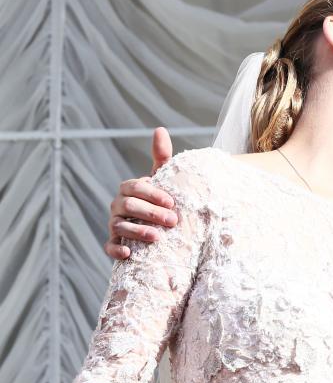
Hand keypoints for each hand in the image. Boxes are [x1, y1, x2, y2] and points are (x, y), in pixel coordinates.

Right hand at [104, 128, 176, 258]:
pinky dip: (116, 250)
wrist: (159, 225)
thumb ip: (161, 156)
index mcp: (130, 189)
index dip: (152, 194)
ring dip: (137, 232)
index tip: (172, 202)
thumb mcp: (163, 178)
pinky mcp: (115, 243)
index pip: (135, 187)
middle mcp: (118, 205)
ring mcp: (115, 224)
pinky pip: (109, 247)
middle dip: (150, 213)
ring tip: (157, 238)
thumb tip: (159, 129)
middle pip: (128, 207)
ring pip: (120, 226)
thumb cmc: (161, 198)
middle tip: (173, 221)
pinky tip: (128, 254)